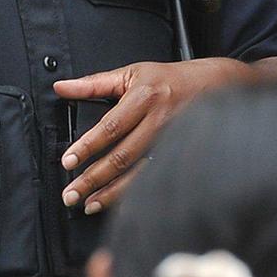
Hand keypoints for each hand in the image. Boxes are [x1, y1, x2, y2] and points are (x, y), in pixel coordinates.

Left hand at [55, 57, 252, 215]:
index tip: (68, 161)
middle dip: (93, 178)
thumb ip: (93, 83)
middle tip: (71, 193)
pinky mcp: (180, 156)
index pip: (110, 126)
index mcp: (144, 97)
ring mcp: (171, 142)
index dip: (88, 146)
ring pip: (138, 173)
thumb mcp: (131, 73)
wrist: (215, 84)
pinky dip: (132, 194)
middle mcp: (159, 121)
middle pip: (122, 156)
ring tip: (88, 204)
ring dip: (111, 192)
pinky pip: (153, 179)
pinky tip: (115, 202)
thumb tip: (61, 87)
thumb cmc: (169, 79)